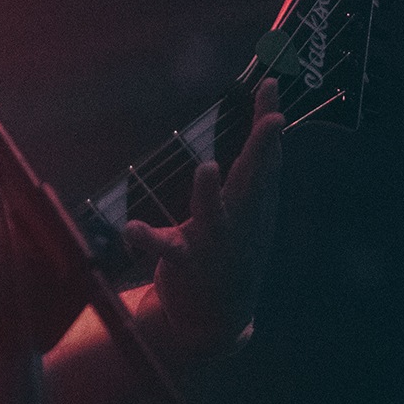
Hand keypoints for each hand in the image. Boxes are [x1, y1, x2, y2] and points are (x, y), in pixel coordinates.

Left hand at [120, 76, 282, 354]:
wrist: (217, 320)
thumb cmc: (234, 250)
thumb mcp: (251, 209)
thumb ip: (258, 168)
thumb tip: (272, 119)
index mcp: (254, 204)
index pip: (266, 156)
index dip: (269, 122)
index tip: (273, 83)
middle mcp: (240, 220)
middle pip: (253, 181)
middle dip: (263, 151)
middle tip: (274, 120)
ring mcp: (214, 243)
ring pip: (214, 216)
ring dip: (211, 194)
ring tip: (208, 166)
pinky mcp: (185, 264)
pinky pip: (165, 250)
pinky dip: (147, 238)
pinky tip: (129, 228)